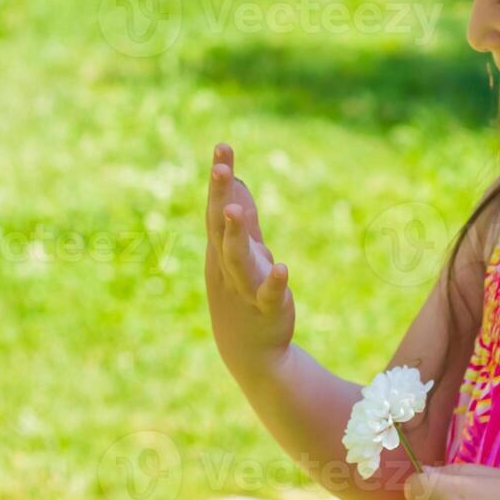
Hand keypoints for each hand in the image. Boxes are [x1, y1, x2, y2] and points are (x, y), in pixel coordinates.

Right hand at [204, 142, 294, 374]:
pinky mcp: (267, 308)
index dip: (219, 180)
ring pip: (237, 260)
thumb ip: (241, 218)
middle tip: (221, 167)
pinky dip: (273, 282)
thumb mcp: (242, 251)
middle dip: (220, 197)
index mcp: (220, 249)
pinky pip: (269, 294)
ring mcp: (244, 287)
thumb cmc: (241, 294)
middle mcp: (226, 266)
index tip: (222, 147)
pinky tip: (282, 268)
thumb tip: (235, 180)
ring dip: (235, 235)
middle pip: (220, 228)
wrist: (248, 352)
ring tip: (236, 210)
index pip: (218, 209)